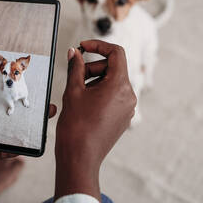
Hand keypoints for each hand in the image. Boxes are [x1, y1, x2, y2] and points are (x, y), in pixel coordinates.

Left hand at [0, 77, 56, 202]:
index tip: (20, 81)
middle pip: (4, 115)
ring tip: (43, 117)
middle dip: (20, 107)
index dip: (4, 91)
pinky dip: (21, 146)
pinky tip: (34, 139)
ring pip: (10, 131)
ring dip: (25, 125)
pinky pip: (9, 150)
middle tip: (41, 99)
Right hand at [54, 40, 135, 201]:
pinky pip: (114, 96)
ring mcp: (127, 108)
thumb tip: (74, 53)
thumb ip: (75, 67)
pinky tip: (84, 103)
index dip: (98, 45)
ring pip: (113, 82)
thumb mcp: (73, 91)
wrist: (80, 157)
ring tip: (78, 92)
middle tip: (75, 74)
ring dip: (95, 80)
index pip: (116, 53)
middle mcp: (129, 96)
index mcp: (119, 86)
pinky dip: (100, 92)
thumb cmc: (76, 126)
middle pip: (114, 68)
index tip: (83, 46)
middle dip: (93, 66)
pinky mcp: (123, 117)